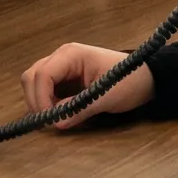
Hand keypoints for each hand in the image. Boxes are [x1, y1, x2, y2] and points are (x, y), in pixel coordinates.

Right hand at [20, 42, 152, 127]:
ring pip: (34, 83)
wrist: (146, 79)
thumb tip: (56, 122)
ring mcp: (60, 68)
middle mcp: (60, 57)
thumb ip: (81, 108)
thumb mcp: (108, 96)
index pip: (42, 74)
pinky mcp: (63, 79)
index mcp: (70, 54)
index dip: (41, 98)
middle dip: (35, 101)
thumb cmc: (130, 81)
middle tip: (50, 122)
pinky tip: (59, 114)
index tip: (50, 120)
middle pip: (31, 77)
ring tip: (55, 119)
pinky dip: (46, 104)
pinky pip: (44, 90)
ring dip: (39, 103)